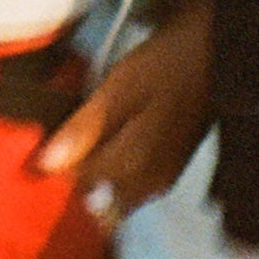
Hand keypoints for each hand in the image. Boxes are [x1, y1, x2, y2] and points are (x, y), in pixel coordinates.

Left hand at [35, 0, 212, 228]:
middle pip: (95, 202)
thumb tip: (44, 165)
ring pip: (112, 200)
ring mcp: (161, 182)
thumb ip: (84, 129)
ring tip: (81, 141)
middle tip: (62, 144)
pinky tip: (106, 144)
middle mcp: (148, 185)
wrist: (215, 55)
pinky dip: (111, 174)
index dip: (56, 169)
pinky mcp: (167, 174)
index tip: (44, 144)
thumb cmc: (166, 66)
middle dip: (74, 182)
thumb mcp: (120, 88)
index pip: (77, 189)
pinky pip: (129, 190)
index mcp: (134, 166)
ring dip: (92, 178)